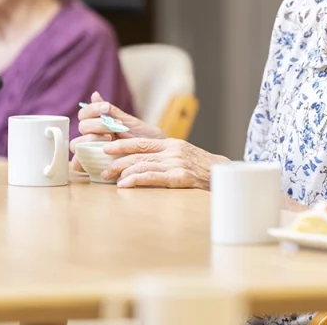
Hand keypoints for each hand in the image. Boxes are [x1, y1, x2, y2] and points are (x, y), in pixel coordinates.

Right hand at [71, 91, 164, 170]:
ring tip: (110, 138)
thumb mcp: (129, 122)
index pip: (84, 114)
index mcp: (98, 125)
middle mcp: (92, 137)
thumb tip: (94, 94)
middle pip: (82, 127)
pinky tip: (98, 154)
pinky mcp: (93, 167)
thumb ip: (111, 111)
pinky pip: (78, 164)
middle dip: (97, 124)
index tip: (107, 107)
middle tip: (115, 127)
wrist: (156, 155)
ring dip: (91, 139)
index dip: (92, 109)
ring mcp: (91, 152)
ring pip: (77, 144)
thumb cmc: (143, 138)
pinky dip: (83, 159)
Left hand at [99, 137, 226, 188]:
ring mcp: (176, 163)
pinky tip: (125, 185)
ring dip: (123, 172)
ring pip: (143, 164)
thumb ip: (165, 155)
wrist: (224, 176)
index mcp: (171, 144)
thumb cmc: (202, 169)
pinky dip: (135, 180)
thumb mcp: (183, 156)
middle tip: (103, 169)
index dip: (122, 144)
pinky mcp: (180, 177)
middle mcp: (172, 151)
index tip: (105, 148)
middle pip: (139, 154)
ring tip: (110, 178)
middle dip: (118, 161)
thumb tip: (142, 161)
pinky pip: (152, 177)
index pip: (142, 141)